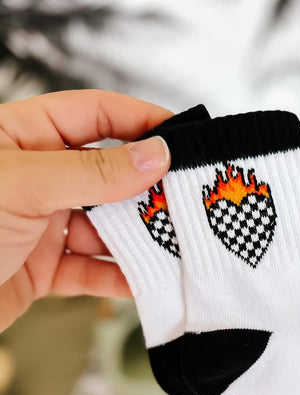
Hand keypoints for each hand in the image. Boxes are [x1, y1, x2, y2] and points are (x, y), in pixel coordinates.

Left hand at [0, 89, 171, 331]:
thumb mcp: (23, 186)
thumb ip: (91, 172)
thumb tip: (152, 156)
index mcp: (20, 139)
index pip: (91, 116)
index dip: (137, 121)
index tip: (180, 136)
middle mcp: (34, 180)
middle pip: (106, 175)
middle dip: (145, 189)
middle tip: (185, 198)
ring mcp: (40, 226)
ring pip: (104, 227)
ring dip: (138, 238)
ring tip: (172, 242)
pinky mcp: (44, 269)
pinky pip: (92, 270)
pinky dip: (119, 277)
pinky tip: (143, 278)